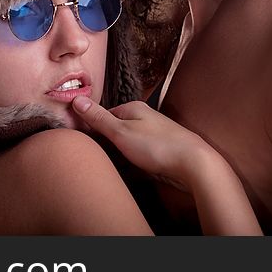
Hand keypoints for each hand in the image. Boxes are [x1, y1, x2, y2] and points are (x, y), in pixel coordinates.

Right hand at [71, 96, 217, 192]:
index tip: (85, 142)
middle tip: (101, 158)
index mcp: (134, 108)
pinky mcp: (162, 150)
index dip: (93, 128)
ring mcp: (154, 134)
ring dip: (122, 155)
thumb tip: (77, 99)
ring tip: (117, 166)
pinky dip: (135, 162)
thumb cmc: (158, 146)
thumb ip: (98, 118)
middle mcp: (145, 118)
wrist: (194, 164)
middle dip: (108, 143)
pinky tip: (134, 172)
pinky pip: (141, 155)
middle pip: (117, 129)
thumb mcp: (121, 132)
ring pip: (129, 143)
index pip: (104, 115)